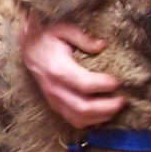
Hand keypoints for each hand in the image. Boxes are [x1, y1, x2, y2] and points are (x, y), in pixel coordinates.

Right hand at [16, 8, 125, 128]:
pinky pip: (73, 120)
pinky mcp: (55, 105)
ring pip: (79, 119)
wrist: (28, 49)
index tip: (118, 81)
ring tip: (116, 108)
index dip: (104, 85)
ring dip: (100, 117)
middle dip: (107, 107)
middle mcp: (55, 89)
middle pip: (83, 108)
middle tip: (123, 100)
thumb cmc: (46, 38)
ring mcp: (53, 100)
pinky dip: (90, 121)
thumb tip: (102, 45)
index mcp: (57, 69)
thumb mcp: (63, 30)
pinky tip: (103, 114)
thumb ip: (82, 38)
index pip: (84, 85)